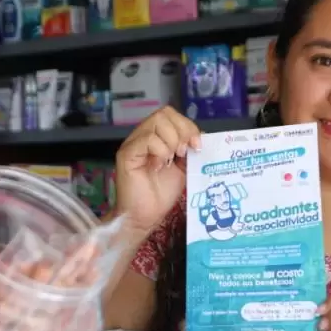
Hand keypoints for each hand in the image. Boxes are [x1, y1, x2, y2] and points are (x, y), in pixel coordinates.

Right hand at [115, 106, 200, 234]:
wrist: (145, 216)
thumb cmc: (162, 193)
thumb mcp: (184, 168)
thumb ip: (190, 151)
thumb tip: (204, 137)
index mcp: (157, 136)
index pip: (172, 115)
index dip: (188, 126)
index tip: (197, 145)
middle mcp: (143, 135)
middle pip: (164, 114)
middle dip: (182, 131)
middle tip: (185, 152)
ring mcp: (133, 144)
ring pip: (157, 123)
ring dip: (172, 141)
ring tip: (172, 160)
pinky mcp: (127, 154)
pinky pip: (147, 140)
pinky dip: (160, 151)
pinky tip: (159, 166)